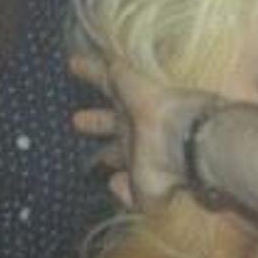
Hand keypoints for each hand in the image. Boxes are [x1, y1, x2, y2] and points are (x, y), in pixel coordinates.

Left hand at [74, 54, 215, 215]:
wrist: (185, 142)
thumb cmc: (167, 172)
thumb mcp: (148, 198)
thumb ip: (129, 195)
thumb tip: (112, 183)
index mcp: (140, 156)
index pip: (123, 156)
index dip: (111, 159)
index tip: (101, 162)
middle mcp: (136, 128)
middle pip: (112, 123)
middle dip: (97, 123)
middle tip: (77, 121)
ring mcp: (133, 104)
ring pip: (107, 89)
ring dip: (92, 81)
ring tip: (73, 68)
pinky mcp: (130, 82)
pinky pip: (105, 70)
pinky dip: (90, 66)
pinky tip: (73, 60)